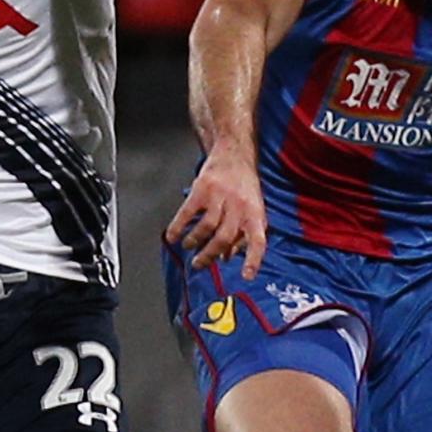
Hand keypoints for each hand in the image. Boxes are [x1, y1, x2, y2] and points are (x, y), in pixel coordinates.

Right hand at [164, 144, 267, 276]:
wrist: (234, 154)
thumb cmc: (244, 188)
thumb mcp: (252, 210)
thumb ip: (243, 235)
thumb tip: (227, 258)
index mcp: (255, 214)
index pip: (258, 240)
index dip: (253, 259)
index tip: (246, 276)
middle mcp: (240, 206)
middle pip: (224, 237)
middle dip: (209, 255)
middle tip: (198, 264)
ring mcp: (220, 196)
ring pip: (206, 226)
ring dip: (194, 241)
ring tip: (188, 247)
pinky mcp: (202, 188)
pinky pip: (188, 212)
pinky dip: (178, 226)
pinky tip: (172, 236)